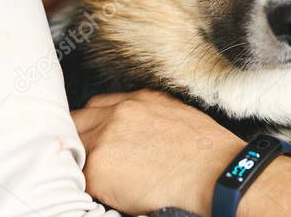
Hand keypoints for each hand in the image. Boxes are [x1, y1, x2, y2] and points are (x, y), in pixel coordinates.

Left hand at [71, 89, 290, 215]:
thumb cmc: (207, 154)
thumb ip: (149, 118)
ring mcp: (106, 135)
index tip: (96, 137)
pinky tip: (100, 191)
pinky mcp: (99, 164)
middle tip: (91, 160)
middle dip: (83, 138)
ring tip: (96, 178)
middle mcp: (120, 111)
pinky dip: (85, 183)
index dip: (95, 124)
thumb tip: (135, 136)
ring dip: (81, 160)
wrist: (215, 173)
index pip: (99, 105)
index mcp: (141, 99)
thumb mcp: (178, 118)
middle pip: (80, 120)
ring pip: (74, 144)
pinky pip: (78, 173)